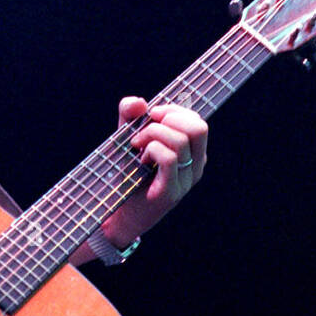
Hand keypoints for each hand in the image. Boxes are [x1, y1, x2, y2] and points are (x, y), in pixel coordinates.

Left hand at [101, 96, 207, 246]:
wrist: (118, 212)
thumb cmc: (127, 173)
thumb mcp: (128, 137)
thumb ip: (131, 116)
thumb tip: (138, 102)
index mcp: (194, 152)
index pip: (197, 121)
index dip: (172, 110)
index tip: (150, 116)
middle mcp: (196, 166)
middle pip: (198, 127)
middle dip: (166, 118)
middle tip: (143, 130)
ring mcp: (186, 181)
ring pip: (180, 140)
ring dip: (151, 134)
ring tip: (137, 145)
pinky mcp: (170, 192)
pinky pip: (168, 158)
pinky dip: (150, 149)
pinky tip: (140, 158)